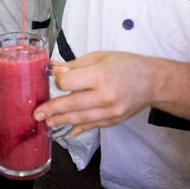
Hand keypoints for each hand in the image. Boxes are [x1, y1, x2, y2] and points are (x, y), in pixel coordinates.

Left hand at [34, 51, 154, 136]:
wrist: (152, 81)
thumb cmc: (126, 65)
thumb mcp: (99, 57)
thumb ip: (75, 65)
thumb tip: (53, 69)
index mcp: (99, 75)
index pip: (67, 82)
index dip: (58, 80)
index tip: (56, 79)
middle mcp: (105, 95)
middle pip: (71, 104)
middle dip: (51, 109)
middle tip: (37, 114)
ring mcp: (110, 111)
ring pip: (80, 118)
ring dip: (62, 121)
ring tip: (48, 122)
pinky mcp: (114, 120)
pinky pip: (92, 126)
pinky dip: (80, 129)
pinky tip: (69, 131)